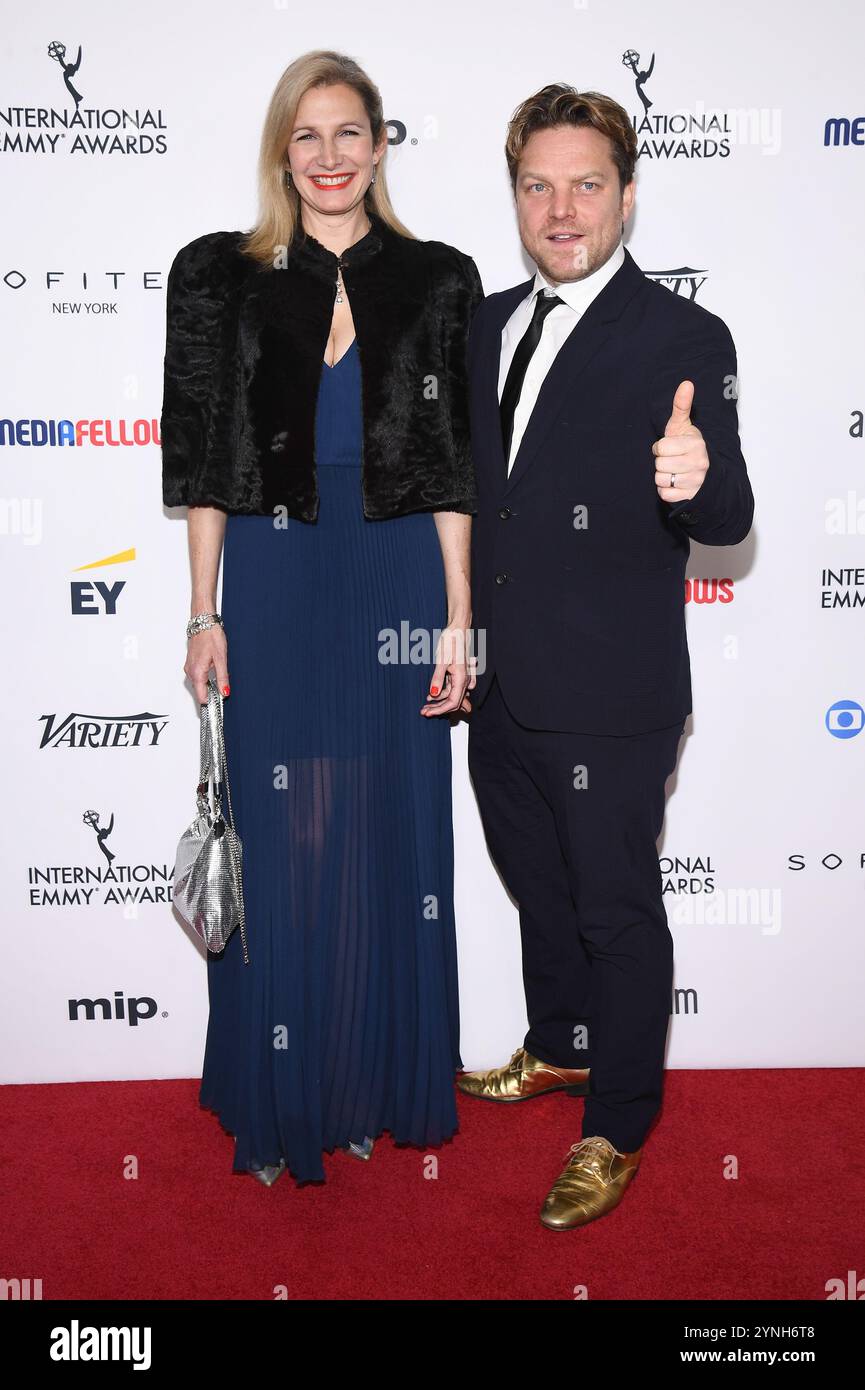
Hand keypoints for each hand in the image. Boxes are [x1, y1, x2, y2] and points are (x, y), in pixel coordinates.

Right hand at [185, 624, 228, 704]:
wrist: (203, 622)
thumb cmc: (211, 636)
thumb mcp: (221, 659)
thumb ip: (222, 678)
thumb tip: (224, 692)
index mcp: (197, 673)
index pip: (201, 697)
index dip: (211, 702)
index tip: (219, 703)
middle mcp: (190, 672)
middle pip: (200, 691)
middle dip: (211, 693)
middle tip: (224, 689)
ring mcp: (189, 667)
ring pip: (199, 683)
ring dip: (209, 683)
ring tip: (219, 676)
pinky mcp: (191, 663)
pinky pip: (197, 675)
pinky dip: (205, 676)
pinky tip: (213, 669)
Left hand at [420, 626, 473, 717]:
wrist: (457, 628)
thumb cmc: (451, 641)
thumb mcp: (441, 660)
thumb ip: (437, 678)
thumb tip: (433, 694)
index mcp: (462, 678)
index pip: (452, 702)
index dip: (439, 710)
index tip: (427, 713)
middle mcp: (465, 680)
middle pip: (453, 702)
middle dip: (438, 708)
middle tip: (423, 711)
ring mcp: (462, 678)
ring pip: (452, 696)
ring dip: (439, 701)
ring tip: (425, 704)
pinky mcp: (458, 674)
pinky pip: (452, 688)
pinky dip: (442, 693)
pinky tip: (431, 694)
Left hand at [652, 380, 709, 502]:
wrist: (705, 472)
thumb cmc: (687, 446)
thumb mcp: (682, 425)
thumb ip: (681, 405)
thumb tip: (686, 383)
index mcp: (695, 444)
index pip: (660, 448)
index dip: (660, 448)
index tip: (669, 448)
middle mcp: (699, 462)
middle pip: (659, 465)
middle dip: (661, 463)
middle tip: (671, 460)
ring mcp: (696, 481)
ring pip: (661, 480)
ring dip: (663, 477)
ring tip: (673, 472)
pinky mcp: (691, 496)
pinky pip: (665, 495)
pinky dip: (666, 491)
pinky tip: (675, 484)